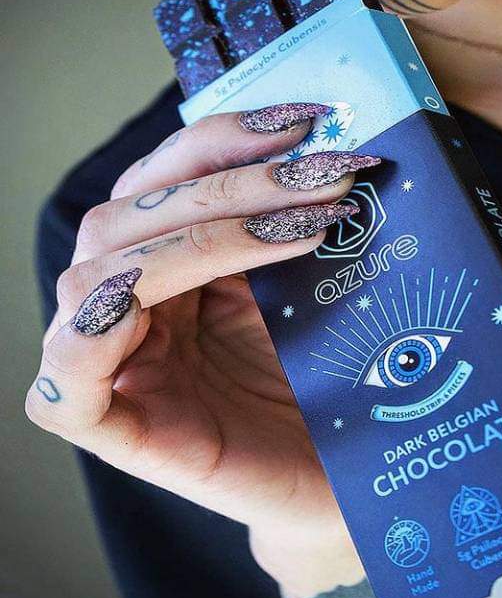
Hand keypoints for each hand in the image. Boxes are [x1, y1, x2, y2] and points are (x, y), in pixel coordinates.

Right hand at [26, 103, 379, 597]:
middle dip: (234, 181)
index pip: (167, 179)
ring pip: (104, 268)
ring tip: (306, 227)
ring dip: (206, 233)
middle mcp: (134, 302)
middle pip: (134, 211)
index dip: (226, 137)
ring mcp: (109, 361)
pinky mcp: (103, 423)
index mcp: (174, 264)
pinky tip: (192, 288)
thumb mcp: (307, 287)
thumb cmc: (327, 385)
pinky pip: (70, 362)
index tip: (307, 119)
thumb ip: (290, 224)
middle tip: (325, 173)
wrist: (335, 479)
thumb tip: (326, 144)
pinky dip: (114, 312)